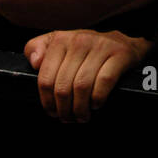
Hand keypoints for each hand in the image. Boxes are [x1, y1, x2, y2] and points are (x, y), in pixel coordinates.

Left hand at [25, 29, 150, 120]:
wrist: (122, 42)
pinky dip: (98, 98)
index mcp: (61, 39)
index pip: (45, 79)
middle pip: (63, 86)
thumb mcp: (59, 44)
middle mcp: (80, 40)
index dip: (47, 101)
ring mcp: (101, 46)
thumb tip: (34, 62)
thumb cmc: (85, 49)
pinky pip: (104, 82)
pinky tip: (96, 104)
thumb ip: (37, 47)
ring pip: (82, 86)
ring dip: (80, 109)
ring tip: (81, 116)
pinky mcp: (120, 54)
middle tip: (68, 118)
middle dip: (64, 109)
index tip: (52, 111)